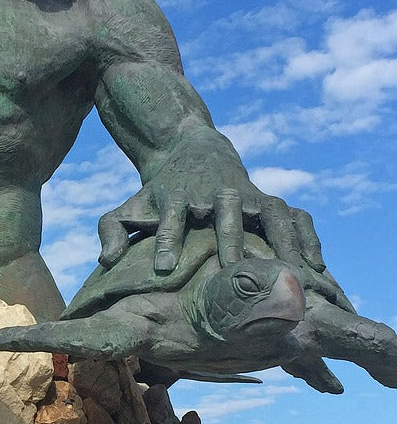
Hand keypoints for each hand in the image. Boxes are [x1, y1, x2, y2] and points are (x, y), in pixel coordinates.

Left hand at [97, 131, 325, 274]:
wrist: (191, 149)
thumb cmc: (158, 192)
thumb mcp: (130, 207)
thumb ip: (111, 231)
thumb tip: (107, 261)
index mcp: (178, 195)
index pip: (170, 216)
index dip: (166, 239)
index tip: (163, 268)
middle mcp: (215, 192)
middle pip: (224, 212)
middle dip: (227, 239)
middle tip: (232, 271)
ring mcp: (246, 193)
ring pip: (267, 211)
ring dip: (279, 240)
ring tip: (290, 275)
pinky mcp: (268, 198)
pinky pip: (294, 215)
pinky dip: (306, 236)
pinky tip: (316, 265)